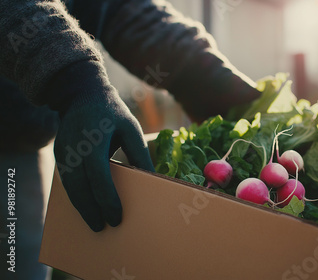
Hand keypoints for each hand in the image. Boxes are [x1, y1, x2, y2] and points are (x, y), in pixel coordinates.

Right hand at [51, 64, 153, 231]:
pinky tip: (86, 207)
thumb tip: (150, 179)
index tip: (116, 217)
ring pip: (70, 187)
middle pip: (80, 188)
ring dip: (81, 207)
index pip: (99, 178)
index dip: (107, 200)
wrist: (81, 94)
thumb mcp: (131, 128)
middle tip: (103, 227)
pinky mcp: (59, 155)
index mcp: (94, 142)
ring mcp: (63, 153)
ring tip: (94, 223)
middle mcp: (75, 149)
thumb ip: (139, 153)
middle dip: (91, 210)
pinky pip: (66, 181)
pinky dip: (76, 196)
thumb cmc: (112, 112)